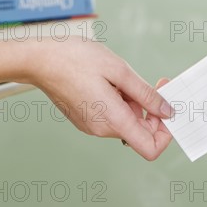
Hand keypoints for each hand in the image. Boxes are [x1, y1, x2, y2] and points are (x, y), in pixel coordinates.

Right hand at [28, 37, 172, 160]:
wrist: (39, 59)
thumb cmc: (74, 58)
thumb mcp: (118, 69)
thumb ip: (145, 94)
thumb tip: (167, 111)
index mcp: (112, 120)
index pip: (151, 148)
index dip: (166, 132)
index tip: (166, 107)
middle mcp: (101, 129)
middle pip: (139, 131)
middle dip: (149, 108)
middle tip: (150, 81)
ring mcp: (90, 125)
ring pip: (125, 121)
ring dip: (131, 101)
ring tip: (118, 76)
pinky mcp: (84, 118)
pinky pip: (110, 115)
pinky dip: (117, 101)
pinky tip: (106, 80)